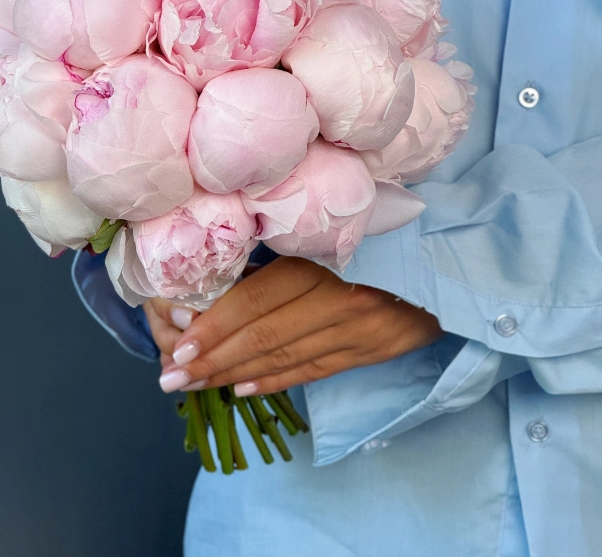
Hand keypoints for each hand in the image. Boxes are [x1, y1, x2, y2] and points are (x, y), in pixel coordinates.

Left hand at [146, 256, 442, 395]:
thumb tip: (225, 281)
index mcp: (324, 262)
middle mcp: (340, 300)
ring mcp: (359, 330)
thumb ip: (284, 257)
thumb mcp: (332, 233)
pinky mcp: (372, 350)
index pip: (259, 300)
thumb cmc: (383, 233)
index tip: (180, 345)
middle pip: (265, 336)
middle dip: (213, 359)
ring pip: (286, 358)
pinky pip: (316, 370)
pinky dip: (277, 382)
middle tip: (171, 379)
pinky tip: (244, 390)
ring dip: (236, 375)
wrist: (452, 257)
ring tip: (196, 386)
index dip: (217, 325)